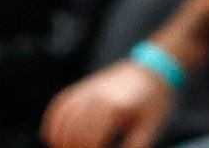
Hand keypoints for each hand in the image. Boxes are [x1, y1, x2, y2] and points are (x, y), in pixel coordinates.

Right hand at [44, 61, 177, 147]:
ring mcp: (88, 88)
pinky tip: (55, 138)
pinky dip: (53, 124)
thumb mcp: (149, 129)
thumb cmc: (154, 102)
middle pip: (73, 134)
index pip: (91, 142)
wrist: (155, 68)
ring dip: (60, 141)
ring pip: (62, 121)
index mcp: (115, 108)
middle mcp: (97, 96)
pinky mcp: (83, 86)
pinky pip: (60, 105)